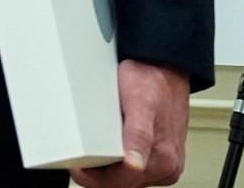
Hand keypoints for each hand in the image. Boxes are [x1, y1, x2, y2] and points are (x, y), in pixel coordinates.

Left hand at [72, 60, 188, 187]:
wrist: (165, 66)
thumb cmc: (150, 80)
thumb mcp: (139, 102)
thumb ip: (137, 136)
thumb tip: (134, 164)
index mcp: (161, 159)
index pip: (118, 184)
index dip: (92, 177)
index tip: (76, 165)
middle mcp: (167, 166)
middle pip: (121, 183)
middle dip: (99, 171)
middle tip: (84, 150)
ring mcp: (167, 163)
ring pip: (127, 177)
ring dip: (110, 166)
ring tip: (100, 143)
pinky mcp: (164, 157)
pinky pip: (136, 168)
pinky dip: (121, 159)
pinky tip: (115, 142)